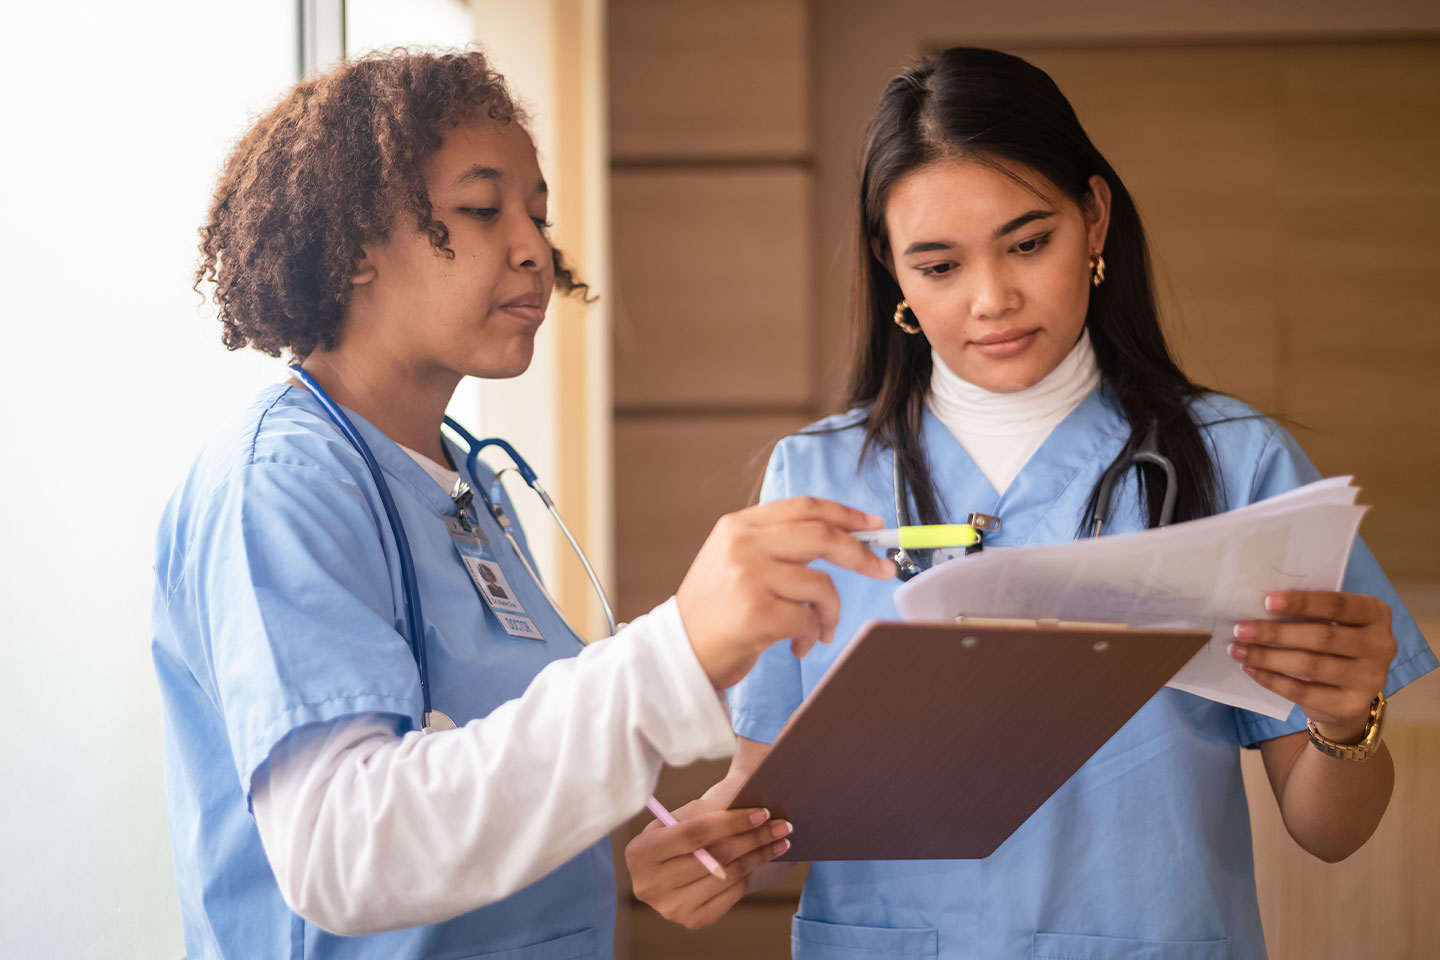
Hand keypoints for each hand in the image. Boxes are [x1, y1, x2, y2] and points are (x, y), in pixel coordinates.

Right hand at [625, 797, 792, 930]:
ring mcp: (670, 908)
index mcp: (640, 851)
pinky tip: (756, 860)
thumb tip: (750, 806)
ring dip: (758, 856)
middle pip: (714, 858)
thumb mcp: (684, 815)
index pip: (694, 834)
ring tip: (779, 841)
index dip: (731, 822)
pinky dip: (746, 875)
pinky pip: (730, 895)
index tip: (762, 813)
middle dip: (753, 838)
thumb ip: (709, 811)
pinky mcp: (691, 920)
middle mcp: (650, 884)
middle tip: (782, 825)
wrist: (671, 864)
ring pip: (726, 876)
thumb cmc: (681, 831)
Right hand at [677, 496, 894, 688]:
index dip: (845, 514)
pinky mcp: (756, 614)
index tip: (873, 525)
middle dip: (860, 553)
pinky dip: (813, 636)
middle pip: (822, 535)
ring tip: (819, 629)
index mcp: (738, 526)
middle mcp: (742, 545)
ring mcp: (748, 578)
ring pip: (822, 585)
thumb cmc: (716, 611)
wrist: (678, 653)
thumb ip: (778, 545)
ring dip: (830, 613)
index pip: (804, 507)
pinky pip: (809, 620)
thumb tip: (843, 538)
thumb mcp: (735, 561)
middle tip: (881, 569)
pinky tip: (797, 645)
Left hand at [1230, 590, 1395, 741]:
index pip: (1338, 605)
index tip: (1266, 602)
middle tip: (1241, 630)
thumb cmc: (1334, 646)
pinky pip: (1302, 691)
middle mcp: (1381, 646)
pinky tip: (1251, 669)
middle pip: (1322, 637)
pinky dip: (1272, 679)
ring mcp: (1369, 679)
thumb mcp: (1333, 622)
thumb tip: (1259, 605)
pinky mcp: (1350, 705)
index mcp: (1376, 615)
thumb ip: (1311, 612)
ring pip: (1309, 665)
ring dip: (1267, 656)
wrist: (1350, 696)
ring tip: (1238, 649)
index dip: (1302, 602)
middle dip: (1275, 633)